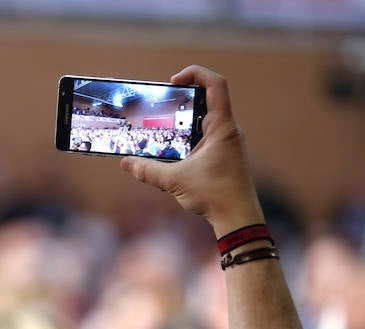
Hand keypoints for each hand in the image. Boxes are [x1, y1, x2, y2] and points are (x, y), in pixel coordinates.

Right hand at [120, 65, 263, 235]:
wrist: (238, 218)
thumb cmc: (216, 195)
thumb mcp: (175, 180)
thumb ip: (147, 170)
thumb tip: (126, 163)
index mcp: (222, 127)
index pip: (216, 84)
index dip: (195, 73)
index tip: (174, 81)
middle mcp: (227, 131)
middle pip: (206, 100)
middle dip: (182, 99)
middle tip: (161, 105)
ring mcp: (226, 143)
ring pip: (203, 120)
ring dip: (183, 120)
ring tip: (162, 127)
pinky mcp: (222, 156)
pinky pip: (204, 137)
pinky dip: (187, 137)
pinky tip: (172, 150)